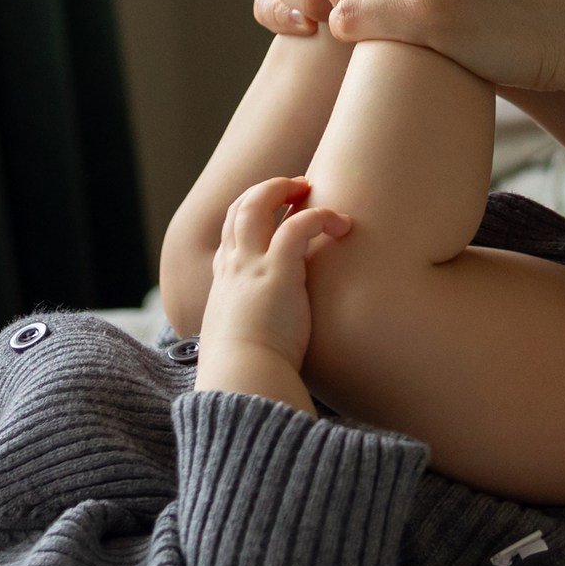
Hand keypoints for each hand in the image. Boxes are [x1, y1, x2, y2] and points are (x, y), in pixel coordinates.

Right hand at [201, 175, 349, 370]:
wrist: (243, 379)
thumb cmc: (247, 371)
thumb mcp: (241, 344)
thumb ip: (253, 333)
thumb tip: (270, 344)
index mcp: (223, 283)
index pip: (230, 235)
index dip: (249, 216)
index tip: (272, 213)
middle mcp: (233, 267)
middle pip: (239, 208)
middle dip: (265, 190)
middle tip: (295, 186)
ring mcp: (251, 265)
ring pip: (257, 204)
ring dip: (284, 189)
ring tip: (311, 187)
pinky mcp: (278, 271)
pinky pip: (298, 225)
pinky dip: (320, 216)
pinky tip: (341, 224)